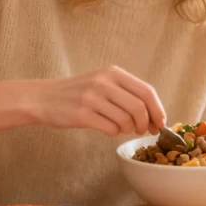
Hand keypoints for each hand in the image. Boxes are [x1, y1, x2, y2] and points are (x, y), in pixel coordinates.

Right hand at [27, 66, 165, 135]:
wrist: (44, 98)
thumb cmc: (79, 93)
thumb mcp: (103, 83)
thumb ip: (127, 95)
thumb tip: (154, 118)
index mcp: (113, 72)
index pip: (147, 92)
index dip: (158, 110)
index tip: (160, 123)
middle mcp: (104, 82)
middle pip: (139, 108)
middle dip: (145, 123)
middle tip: (142, 130)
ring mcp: (92, 97)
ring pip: (125, 120)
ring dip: (128, 129)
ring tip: (122, 128)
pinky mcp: (81, 114)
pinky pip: (110, 129)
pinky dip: (114, 133)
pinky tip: (107, 129)